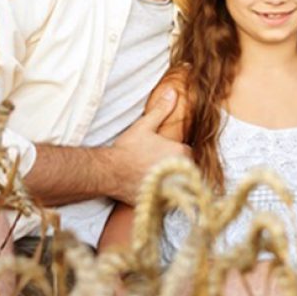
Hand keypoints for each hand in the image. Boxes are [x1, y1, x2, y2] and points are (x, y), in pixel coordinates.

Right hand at [110, 87, 190, 203]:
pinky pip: (171, 200)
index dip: (177, 151)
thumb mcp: (144, 126)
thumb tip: (172, 91)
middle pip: (186, 168)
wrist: (108, 173)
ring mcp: (172, 189)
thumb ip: (161, 109)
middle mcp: (180, 172)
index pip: (188, 151)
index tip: (163, 151)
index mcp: (180, 153)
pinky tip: (152, 187)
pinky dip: (165, 195)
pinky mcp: (162, 203)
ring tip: (154, 176)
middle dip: (177, 166)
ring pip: (180, 184)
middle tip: (157, 164)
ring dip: (172, 181)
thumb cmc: (127, 149)